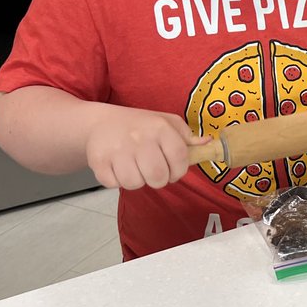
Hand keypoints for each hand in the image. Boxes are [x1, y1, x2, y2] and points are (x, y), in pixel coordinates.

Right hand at [84, 107, 201, 189]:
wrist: (100, 122)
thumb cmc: (139, 126)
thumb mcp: (166, 123)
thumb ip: (187, 137)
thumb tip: (208, 144)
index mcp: (160, 128)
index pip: (180, 159)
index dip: (179, 171)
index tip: (172, 170)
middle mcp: (139, 137)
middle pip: (158, 177)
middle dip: (158, 180)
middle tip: (152, 171)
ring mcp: (117, 149)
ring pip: (135, 183)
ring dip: (136, 181)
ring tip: (134, 168)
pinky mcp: (98, 160)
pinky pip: (113, 184)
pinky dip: (116, 181)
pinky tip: (117, 168)